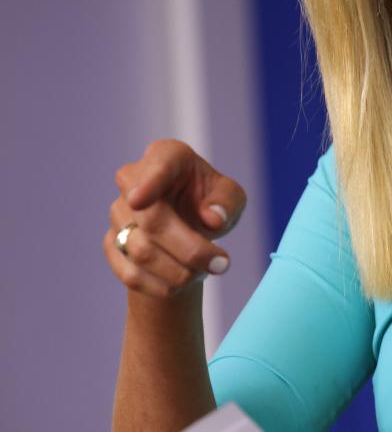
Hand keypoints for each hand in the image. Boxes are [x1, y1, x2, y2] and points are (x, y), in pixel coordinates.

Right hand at [103, 139, 246, 298]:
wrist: (189, 226)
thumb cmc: (211, 202)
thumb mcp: (230, 196)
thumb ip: (227, 202)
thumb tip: (212, 219)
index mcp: (167, 156)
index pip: (158, 165)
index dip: (149, 182)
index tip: (139, 200)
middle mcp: (134, 180)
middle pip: (152, 220)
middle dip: (189, 248)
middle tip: (221, 264)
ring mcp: (118, 212)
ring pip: (141, 251)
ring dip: (179, 270)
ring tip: (207, 271)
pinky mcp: (111, 244)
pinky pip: (130, 273)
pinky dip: (160, 285)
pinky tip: (182, 284)